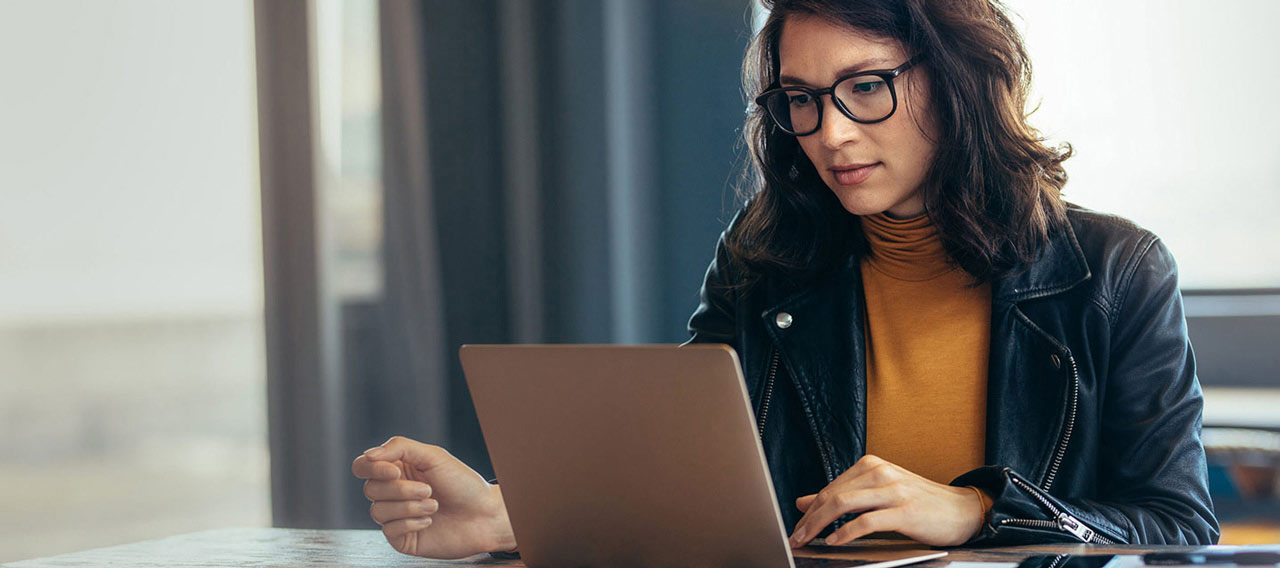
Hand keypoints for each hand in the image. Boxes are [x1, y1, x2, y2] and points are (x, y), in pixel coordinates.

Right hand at [351, 436, 515, 557]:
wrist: (484, 515)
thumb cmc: (463, 484)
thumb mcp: (433, 456)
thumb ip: (399, 448)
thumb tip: (368, 455)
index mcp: (398, 469)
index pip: (363, 466)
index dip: (372, 468)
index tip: (396, 471)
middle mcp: (393, 492)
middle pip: (370, 489)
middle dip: (401, 490)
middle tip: (429, 490)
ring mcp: (396, 516)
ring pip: (378, 511)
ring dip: (409, 507)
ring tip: (434, 506)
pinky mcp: (402, 538)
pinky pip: (389, 530)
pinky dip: (411, 523)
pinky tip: (430, 520)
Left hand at [789, 455, 985, 547]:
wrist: (962, 510)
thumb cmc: (919, 503)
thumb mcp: (877, 493)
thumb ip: (842, 496)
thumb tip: (803, 502)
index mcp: (871, 465)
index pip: (831, 488)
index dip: (810, 510)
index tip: (796, 527)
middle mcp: (880, 472)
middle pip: (833, 495)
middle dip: (809, 519)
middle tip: (795, 537)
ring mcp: (893, 490)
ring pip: (844, 504)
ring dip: (820, 525)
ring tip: (808, 540)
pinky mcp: (905, 511)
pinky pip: (867, 521)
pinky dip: (846, 532)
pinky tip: (835, 541)